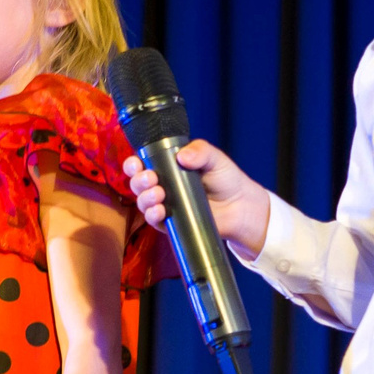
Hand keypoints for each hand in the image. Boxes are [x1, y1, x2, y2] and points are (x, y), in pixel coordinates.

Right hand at [123, 140, 270, 255]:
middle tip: (151, 178)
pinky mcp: (171, 222)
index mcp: (168, 167)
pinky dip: (153, 215)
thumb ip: (200, 151)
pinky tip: (160, 211)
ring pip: (142, 202)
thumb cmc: (226, 179)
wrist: (240, 206)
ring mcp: (165, 204)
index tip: (137, 163)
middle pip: (137, 183)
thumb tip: (182, 156)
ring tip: (159, 194)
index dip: (133, 164)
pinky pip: (154, 220)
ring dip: (145, 198)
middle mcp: (162, 185)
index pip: (142, 164)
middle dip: (138, 180)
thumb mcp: (215, 158)